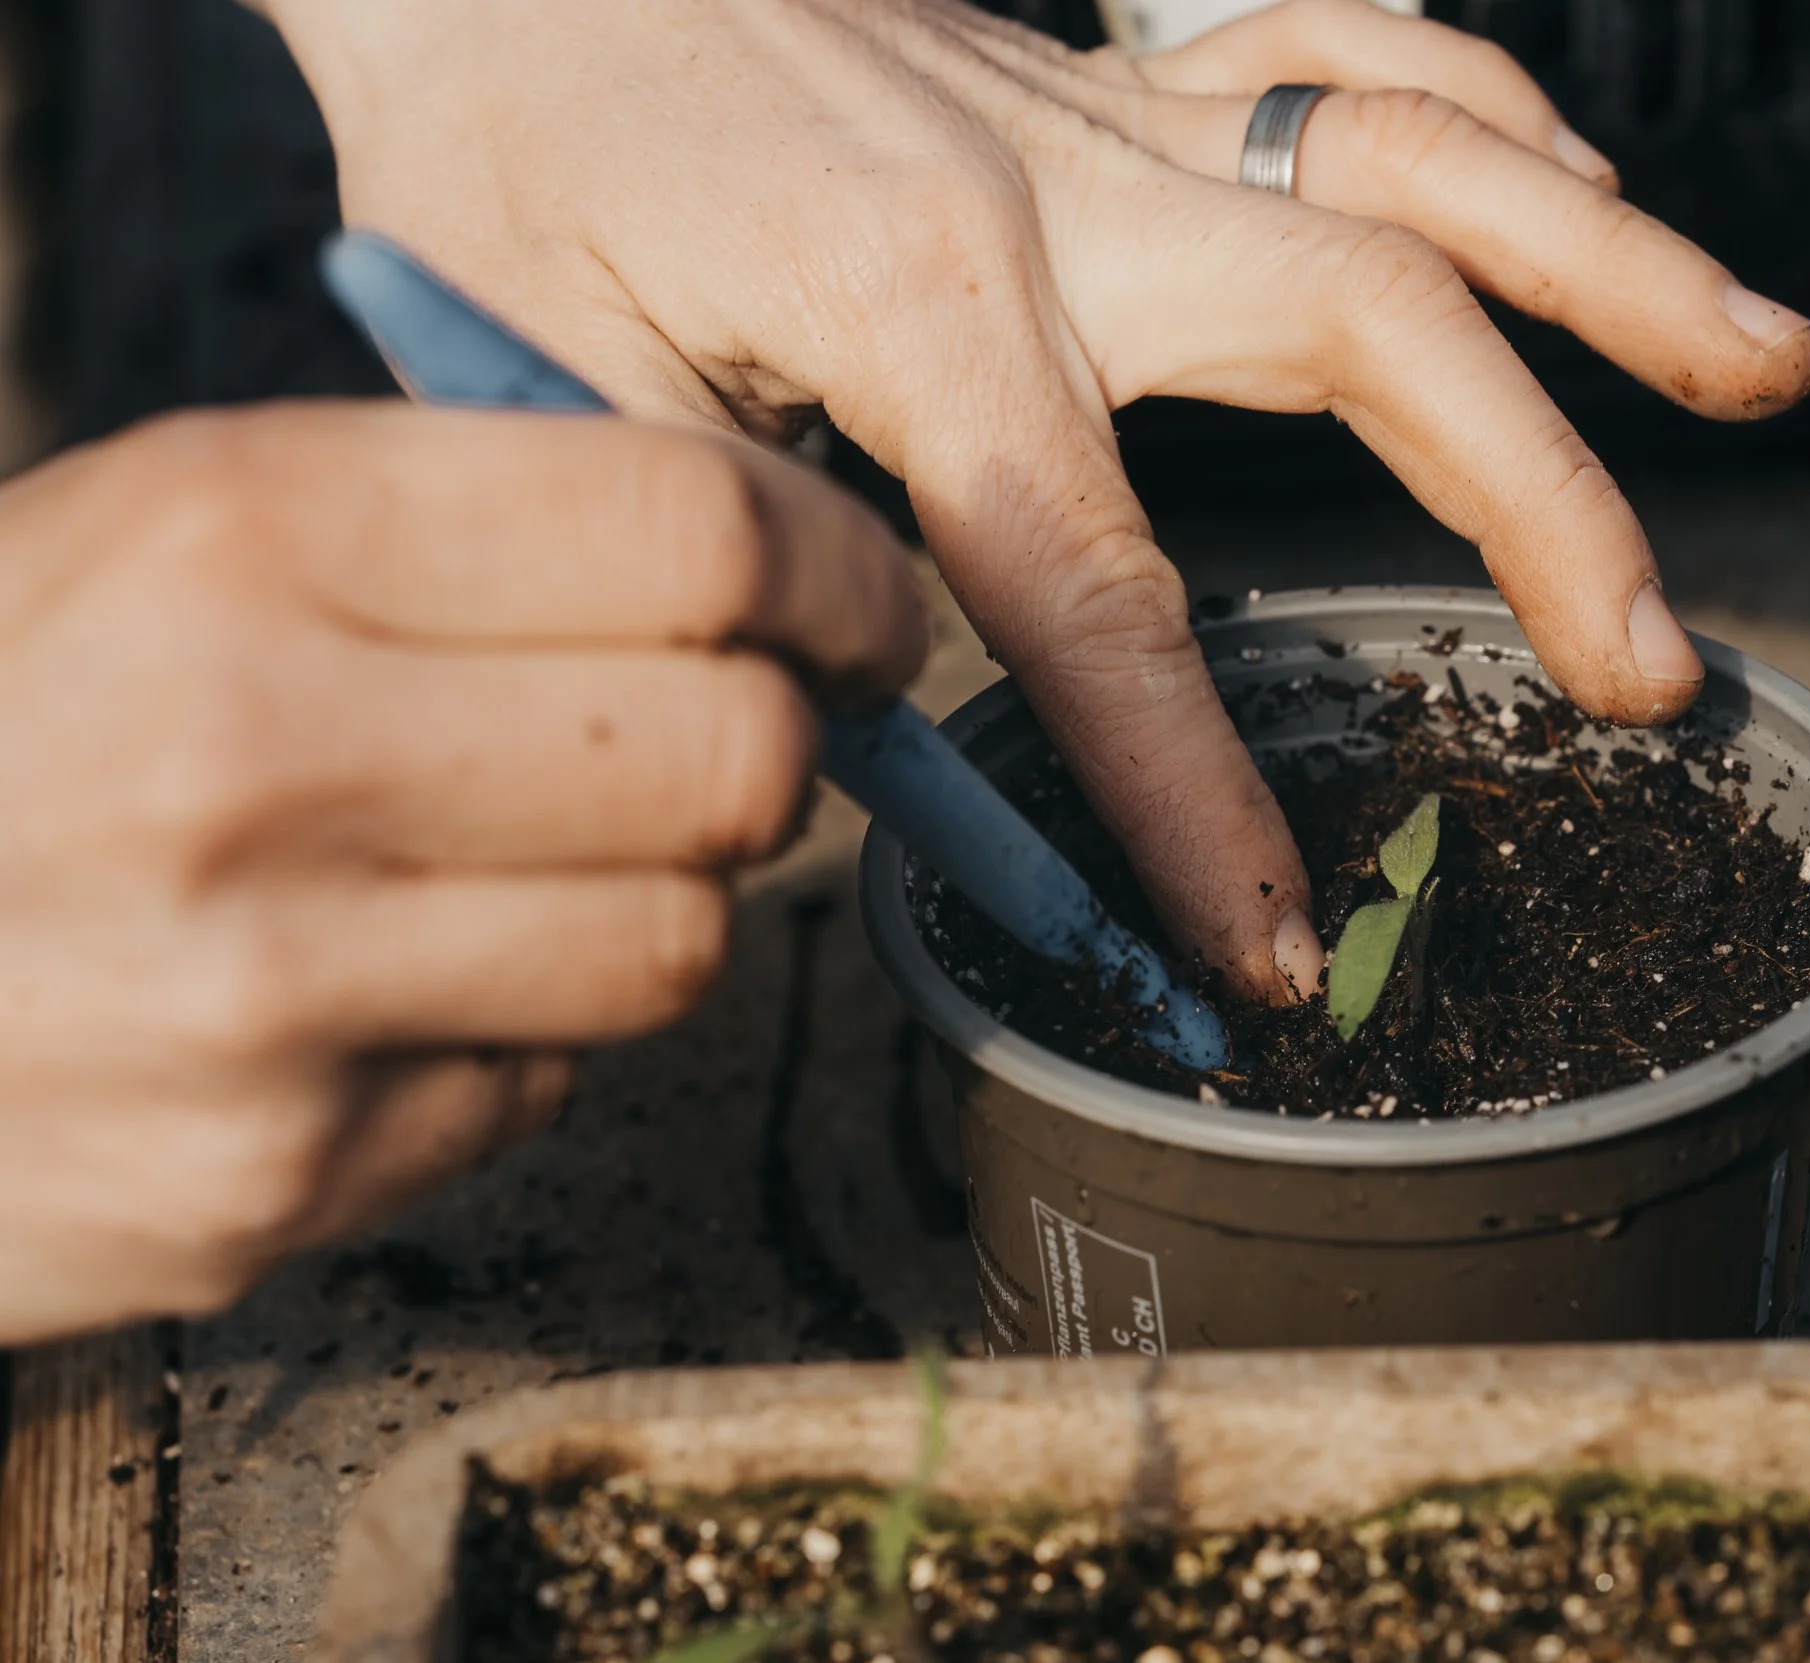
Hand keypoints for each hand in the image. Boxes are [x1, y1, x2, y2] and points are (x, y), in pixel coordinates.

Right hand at [0, 405, 923, 1342]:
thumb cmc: (8, 725)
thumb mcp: (173, 536)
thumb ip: (458, 530)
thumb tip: (765, 573)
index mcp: (245, 532)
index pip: (697, 534)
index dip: (838, 575)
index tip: (862, 610)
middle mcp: (255, 751)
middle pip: (736, 754)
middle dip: (773, 749)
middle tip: (722, 741)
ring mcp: (265, 990)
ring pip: (681, 944)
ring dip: (653, 905)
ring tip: (522, 873)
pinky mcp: (273, 1174)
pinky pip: (548, 1090)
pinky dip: (517, 1042)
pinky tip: (384, 997)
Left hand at [261, 0, 1809, 998]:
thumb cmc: (503, 162)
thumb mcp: (552, 388)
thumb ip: (732, 571)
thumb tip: (865, 738)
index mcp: (917, 310)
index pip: (1100, 591)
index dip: (1192, 793)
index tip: (1271, 952)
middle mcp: (1063, 192)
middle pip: (1372, 331)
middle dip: (1541, 507)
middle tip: (1654, 669)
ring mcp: (1111, 106)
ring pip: (1418, 155)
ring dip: (1612, 267)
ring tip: (1775, 369)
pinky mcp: (1121, 67)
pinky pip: (1350, 43)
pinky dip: (1494, 113)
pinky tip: (1588, 201)